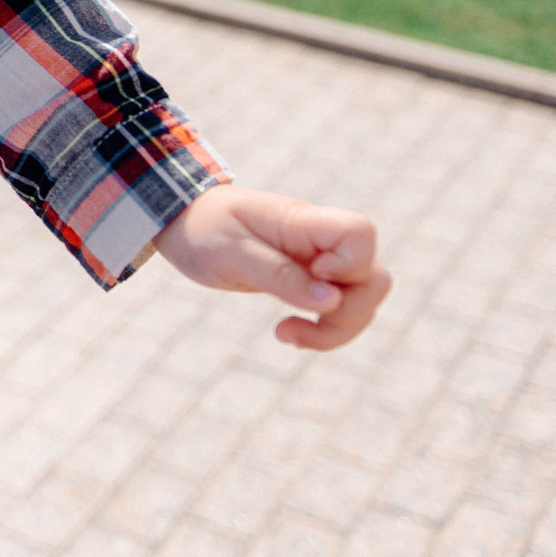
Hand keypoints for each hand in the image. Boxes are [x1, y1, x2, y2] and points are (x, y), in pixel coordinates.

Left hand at [151, 186, 389, 350]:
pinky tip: (288, 333)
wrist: (182, 222)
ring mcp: (318, 259)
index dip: (351, 263)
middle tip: (292, 329)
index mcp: (302, 221)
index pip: (360, 232)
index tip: (313, 276)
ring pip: (362, 298)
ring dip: (336, 329)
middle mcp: (319, 239)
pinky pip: (339, 307)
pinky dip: (324, 328)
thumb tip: (331, 301)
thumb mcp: (231, 254)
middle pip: (373, 276)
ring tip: (285, 335)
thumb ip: (280, 276)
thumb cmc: (203, 229)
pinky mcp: (310, 279)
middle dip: (348, 315)